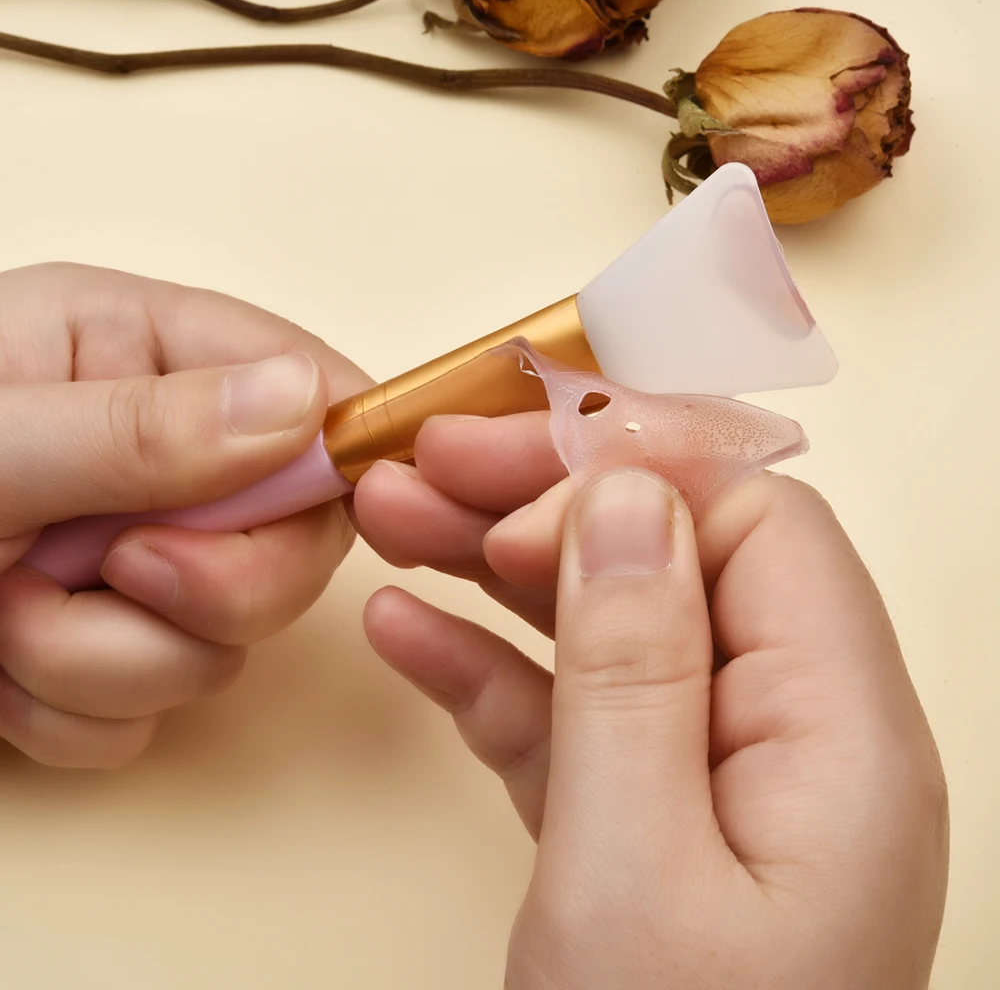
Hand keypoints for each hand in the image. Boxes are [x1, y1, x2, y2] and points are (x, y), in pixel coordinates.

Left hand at [0, 263, 368, 767]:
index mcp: (137, 354)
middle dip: (208, 588)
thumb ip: (138, 429)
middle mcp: (157, 455)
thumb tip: (307, 408)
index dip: (340, 455)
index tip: (310, 514)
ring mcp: (136, 558)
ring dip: (108, 661)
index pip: (312, 388)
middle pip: (297, 538)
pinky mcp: (107, 647)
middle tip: (107, 571)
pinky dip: (73, 712)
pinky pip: (156, 708)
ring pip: (225, 642)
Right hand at [354, 414, 948, 988]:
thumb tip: (626, 496)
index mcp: (841, 736)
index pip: (758, 530)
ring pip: (604, 626)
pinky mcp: (637, 815)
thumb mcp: (633, 866)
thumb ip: (635, 666)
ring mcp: (707, 776)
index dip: (636, 486)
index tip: (513, 485)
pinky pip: (564, 708)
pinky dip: (485, 663)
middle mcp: (791, 738)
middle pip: (671, 561)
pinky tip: (405, 627)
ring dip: (493, 568)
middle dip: (542, 504)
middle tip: (424, 467)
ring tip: (389, 518)